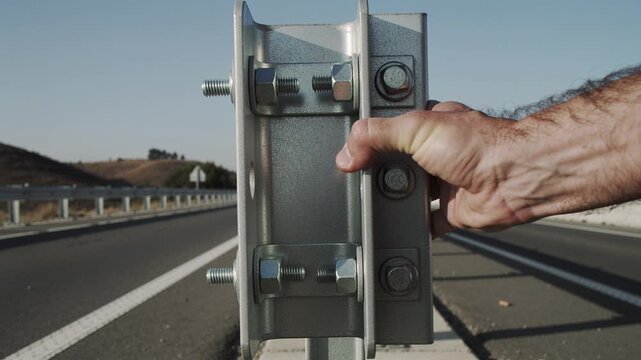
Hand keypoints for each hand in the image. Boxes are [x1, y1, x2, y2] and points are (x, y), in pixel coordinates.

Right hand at [335, 101, 528, 237]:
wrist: (514, 178)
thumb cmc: (479, 144)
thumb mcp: (416, 127)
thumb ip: (377, 134)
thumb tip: (346, 152)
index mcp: (429, 126)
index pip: (389, 130)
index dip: (370, 138)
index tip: (349, 150)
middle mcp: (436, 154)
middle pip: (395, 164)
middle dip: (379, 172)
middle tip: (359, 178)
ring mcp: (444, 183)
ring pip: (407, 193)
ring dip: (393, 198)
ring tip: (373, 200)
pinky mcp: (451, 211)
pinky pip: (425, 222)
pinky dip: (412, 226)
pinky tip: (396, 225)